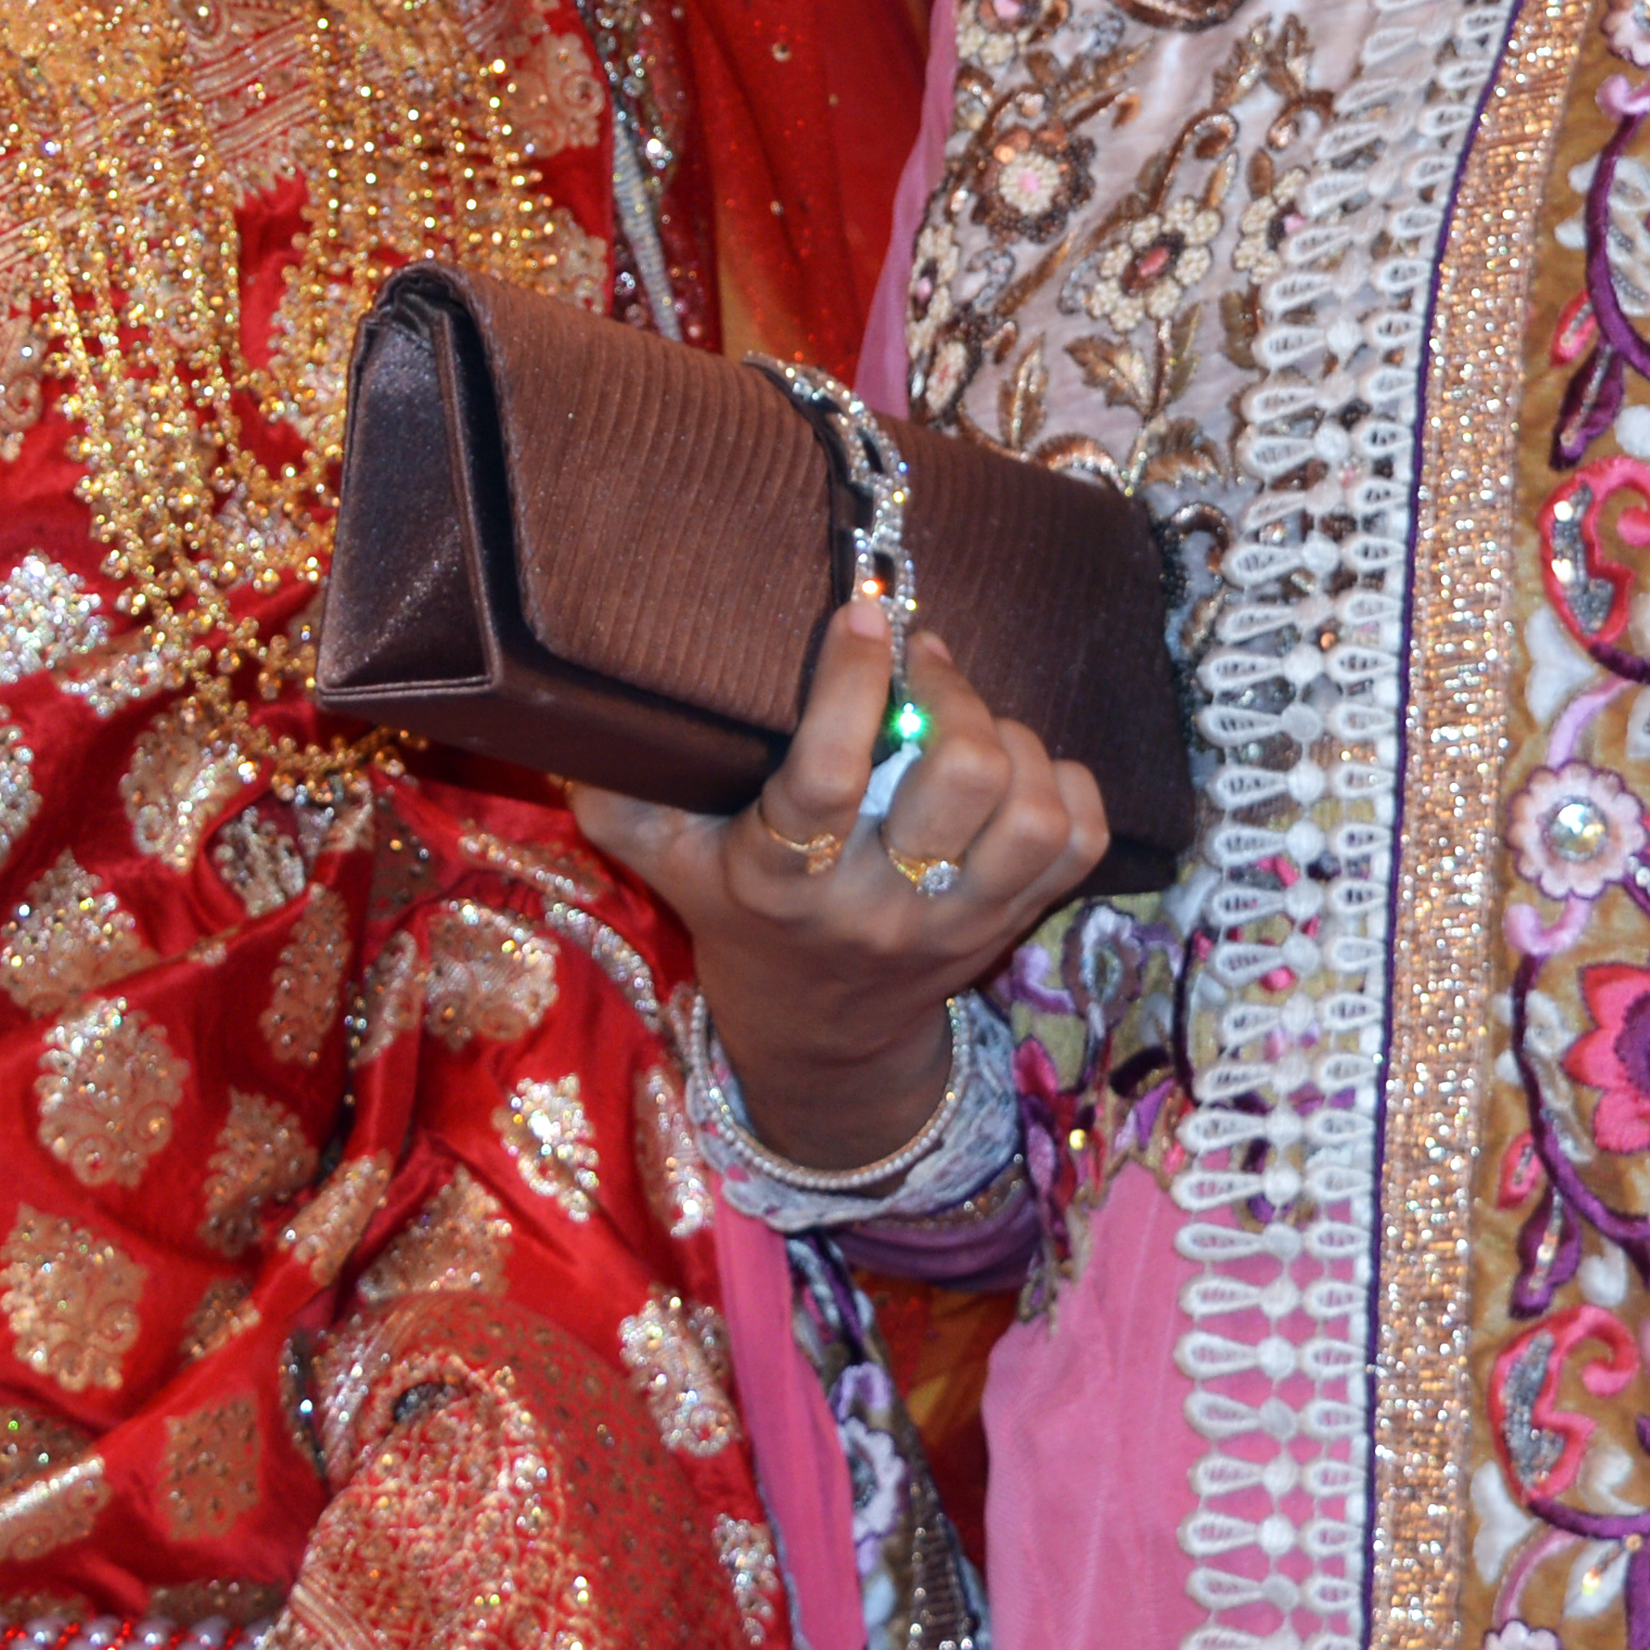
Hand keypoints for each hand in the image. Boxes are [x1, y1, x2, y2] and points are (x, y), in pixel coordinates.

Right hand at [576, 606, 1105, 1171]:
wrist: (819, 1038)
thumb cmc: (734, 913)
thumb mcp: (661, 858)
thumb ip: (616, 788)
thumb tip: (569, 702)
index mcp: (783, 886)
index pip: (828, 782)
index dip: (852, 686)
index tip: (863, 611)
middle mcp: (879, 910)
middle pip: (962, 784)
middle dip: (952, 698)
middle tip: (925, 663)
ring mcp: (958, 926)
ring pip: (1033, 813)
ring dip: (1014, 740)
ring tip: (970, 720)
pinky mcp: (1017, 927)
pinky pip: (1080, 843)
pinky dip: (1065, 783)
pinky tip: (1019, 767)